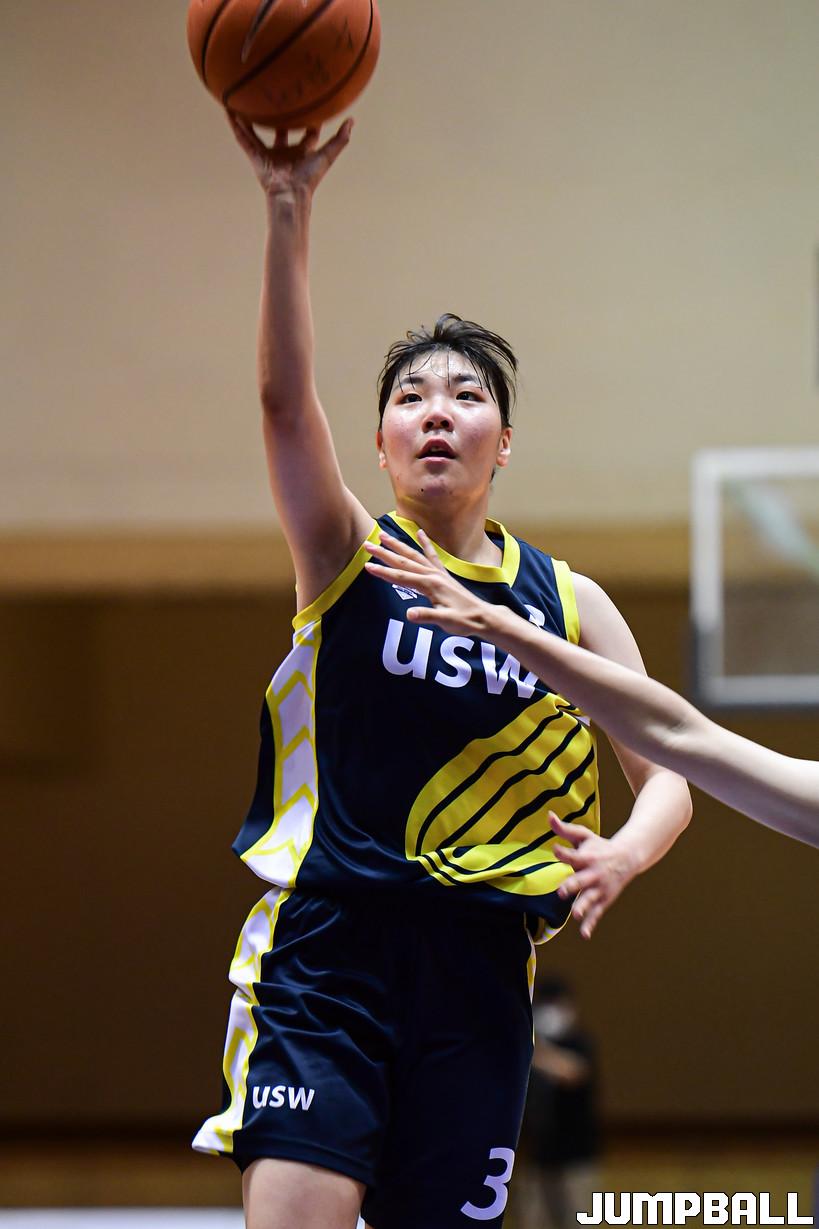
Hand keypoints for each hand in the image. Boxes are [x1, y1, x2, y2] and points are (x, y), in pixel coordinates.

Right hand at [226, 112, 352, 197]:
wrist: (291, 192)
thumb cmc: (310, 178)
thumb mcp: (327, 154)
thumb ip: (340, 139)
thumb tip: (352, 121)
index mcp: (302, 152)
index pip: (307, 132)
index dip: (309, 119)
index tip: (309, 102)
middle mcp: (285, 152)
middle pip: (281, 130)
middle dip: (279, 116)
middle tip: (277, 96)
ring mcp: (269, 154)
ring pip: (258, 132)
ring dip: (251, 118)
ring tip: (245, 101)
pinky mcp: (256, 157)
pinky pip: (244, 138)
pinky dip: (236, 126)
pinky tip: (229, 112)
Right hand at [364, 530, 491, 635]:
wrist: (483, 617)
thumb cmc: (464, 621)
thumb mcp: (445, 622)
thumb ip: (427, 616)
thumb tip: (409, 614)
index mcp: (430, 585)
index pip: (401, 577)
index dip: (383, 572)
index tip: (367, 566)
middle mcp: (432, 575)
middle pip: (404, 561)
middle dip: (385, 553)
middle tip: (367, 544)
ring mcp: (438, 572)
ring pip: (414, 555)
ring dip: (398, 545)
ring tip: (383, 535)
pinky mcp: (442, 574)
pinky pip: (431, 554)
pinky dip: (425, 543)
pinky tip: (420, 532)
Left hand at [550, 812, 637, 939]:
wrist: (628, 857)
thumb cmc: (599, 846)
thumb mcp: (584, 836)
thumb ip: (564, 829)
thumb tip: (548, 815)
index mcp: (587, 857)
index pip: (573, 856)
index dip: (563, 852)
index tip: (554, 849)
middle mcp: (593, 874)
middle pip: (580, 881)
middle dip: (572, 886)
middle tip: (561, 891)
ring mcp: (599, 888)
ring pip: (590, 899)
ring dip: (583, 907)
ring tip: (576, 915)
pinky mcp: (603, 900)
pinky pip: (596, 913)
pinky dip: (591, 924)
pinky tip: (584, 935)